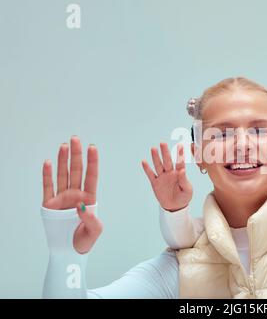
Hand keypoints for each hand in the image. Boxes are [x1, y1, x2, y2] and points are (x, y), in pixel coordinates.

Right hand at [42, 136, 102, 253]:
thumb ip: (90, 218)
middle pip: (76, 171)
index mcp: (89, 198)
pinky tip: (48, 162)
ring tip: (64, 145)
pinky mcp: (49, 204)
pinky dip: (47, 174)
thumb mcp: (95, 231)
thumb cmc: (85, 240)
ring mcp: (62, 198)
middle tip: (75, 139)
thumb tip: (82, 206)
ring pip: (63, 174)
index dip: (92, 162)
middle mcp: (76, 195)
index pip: (91, 176)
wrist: (69, 251)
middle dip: (76, 155)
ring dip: (63, 160)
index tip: (93, 148)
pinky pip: (48, 186)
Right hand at [142, 143, 192, 211]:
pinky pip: (151, 174)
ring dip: (156, 157)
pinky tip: (144, 161)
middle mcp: (170, 172)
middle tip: (163, 143)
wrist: (175, 206)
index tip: (180, 145)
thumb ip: (184, 180)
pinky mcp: (155, 183)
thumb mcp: (187, 190)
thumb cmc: (184, 197)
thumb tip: (182, 170)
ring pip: (158, 165)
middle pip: (167, 161)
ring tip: (153, 148)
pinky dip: (147, 168)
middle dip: (165, 152)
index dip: (180, 154)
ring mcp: (162, 177)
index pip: (180, 162)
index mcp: (179, 173)